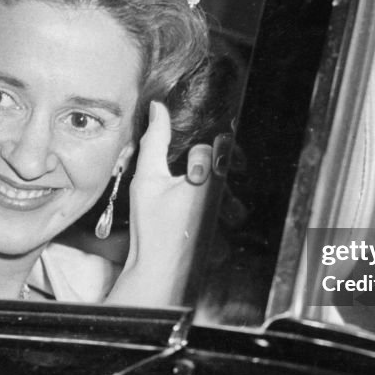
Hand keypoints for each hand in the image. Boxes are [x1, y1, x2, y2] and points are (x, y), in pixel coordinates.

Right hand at [105, 101, 220, 306]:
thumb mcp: (148, 178)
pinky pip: (224, 198)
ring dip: (209, 180)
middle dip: (204, 165)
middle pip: (223, 161)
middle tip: (187, 181)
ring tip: (188, 197)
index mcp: (209, 179)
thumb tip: (158, 108)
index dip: (195, 154)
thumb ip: (154, 140)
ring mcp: (226, 208)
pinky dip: (210, 196)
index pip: (212, 148)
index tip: (185, 169)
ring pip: (225, 179)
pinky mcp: (224, 220)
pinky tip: (191, 207)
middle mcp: (224, 192)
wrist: (158, 265)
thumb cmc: (151, 225)